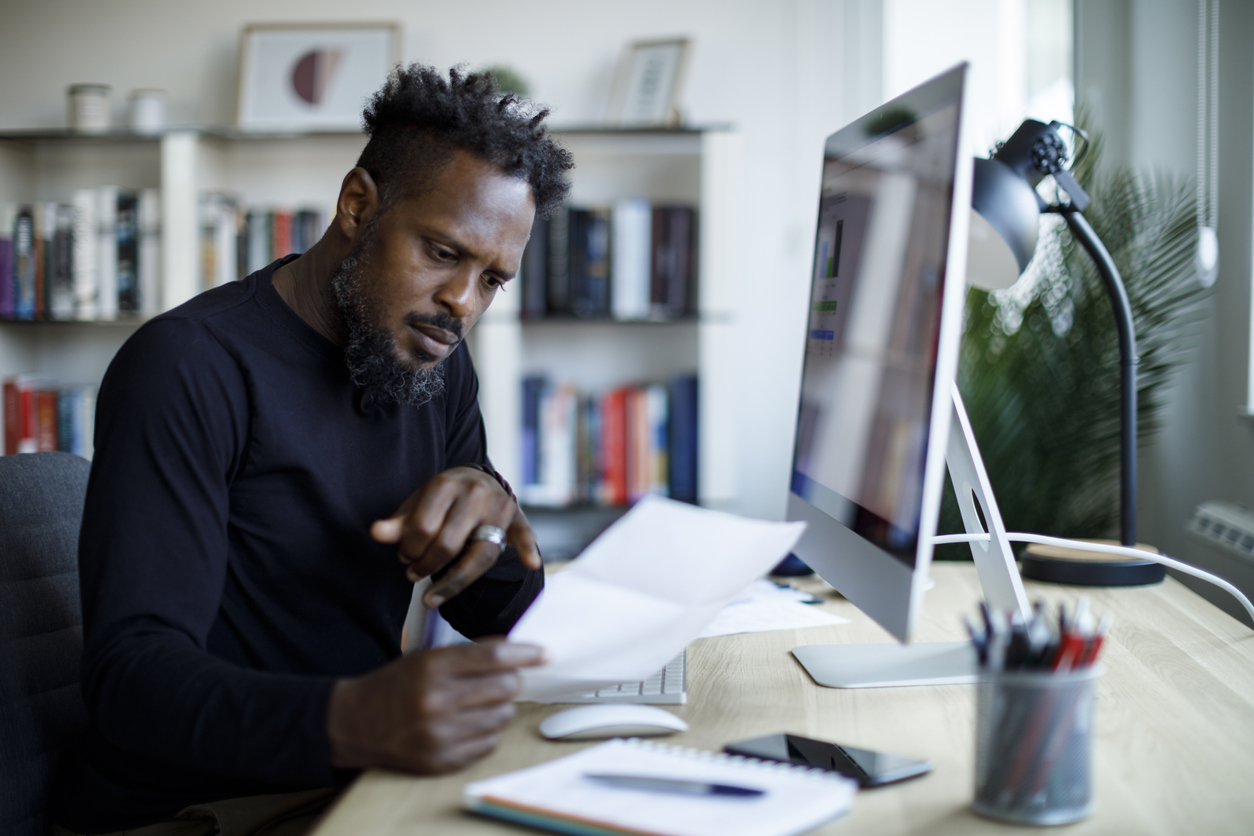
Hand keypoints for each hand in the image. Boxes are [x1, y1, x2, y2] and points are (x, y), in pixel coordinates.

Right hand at [326, 641, 545, 772]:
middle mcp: (435, 701)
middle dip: (513, 680)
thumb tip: (516, 651)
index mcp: (431, 668)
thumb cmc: (396, 685)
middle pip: (504, 687)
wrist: (354, 723)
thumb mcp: (425, 657)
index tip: (544, 653)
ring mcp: (438, 735)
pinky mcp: (440, 761)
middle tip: (507, 679)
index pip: (493, 657)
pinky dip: (487, 732)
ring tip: (480, 703)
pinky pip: (488, 744)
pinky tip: (469, 723)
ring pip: (501, 717)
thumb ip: (468, 654)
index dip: (525, 653)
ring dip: (500, 707)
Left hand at [370, 466, 541, 608]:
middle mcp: (475, 494)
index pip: (424, 528)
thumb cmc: (442, 497)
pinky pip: (523, 535)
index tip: (404, 558)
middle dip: (426, 565)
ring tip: (431, 597)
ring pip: (479, 554)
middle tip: (413, 574)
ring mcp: (498, 507)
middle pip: (449, 544)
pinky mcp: (516, 518)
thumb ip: (399, 521)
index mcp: (446, 484)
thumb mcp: (417, 503)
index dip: (409, 549)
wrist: (477, 478)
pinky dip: (527, 549)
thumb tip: (376, 533)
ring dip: (453, 581)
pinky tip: (531, 563)